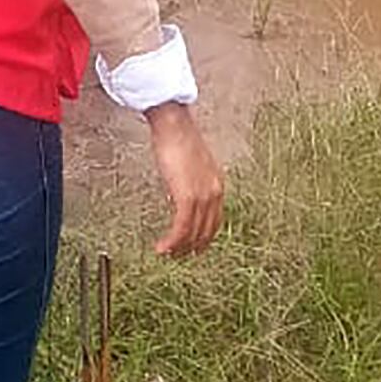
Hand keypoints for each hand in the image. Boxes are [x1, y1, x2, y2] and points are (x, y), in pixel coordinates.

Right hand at [145, 102, 223, 257]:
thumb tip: (180, 195)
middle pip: (206, 231)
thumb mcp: (191, 165)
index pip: (215, 221)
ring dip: (178, 247)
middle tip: (176, 255)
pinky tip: (163, 246)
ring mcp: (203, 196)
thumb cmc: (178, 139)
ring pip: (193, 233)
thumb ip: (191, 182)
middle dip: (191, 247)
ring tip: (166, 253)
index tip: (192, 247)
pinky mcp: (188, 197)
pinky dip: (172, 241)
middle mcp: (215, 193)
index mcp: (217, 185)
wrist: (174, 126)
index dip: (203, 238)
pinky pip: (182, 228)